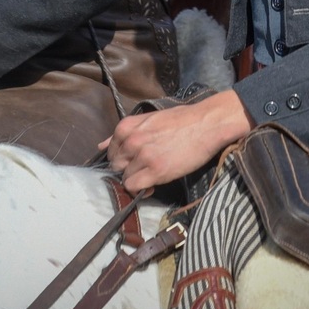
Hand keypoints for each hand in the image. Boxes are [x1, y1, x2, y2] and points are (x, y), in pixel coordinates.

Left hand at [100, 89, 254, 192]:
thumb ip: (125, 133)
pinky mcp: (156, 170)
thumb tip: (102, 145)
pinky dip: (141, 189)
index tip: (133, 162)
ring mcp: (142, 156)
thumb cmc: (181, 120)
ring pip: (125, 178)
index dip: (122, 159)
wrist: (206, 124)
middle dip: (128, 170)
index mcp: (127, 127)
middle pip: (116, 166)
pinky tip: (153, 185)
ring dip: (137, 179)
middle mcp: (131, 141)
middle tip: (144, 169)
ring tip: (152, 175)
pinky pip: (134, 187)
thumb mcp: (148, 119)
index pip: (110, 152)